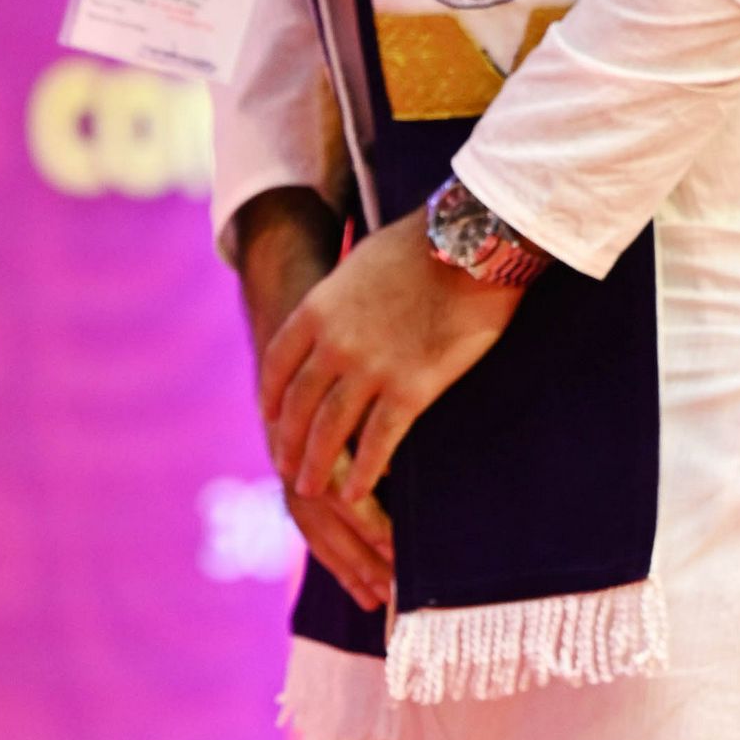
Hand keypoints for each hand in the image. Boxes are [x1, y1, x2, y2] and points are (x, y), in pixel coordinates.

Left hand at [232, 188, 392, 608]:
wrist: (471, 245)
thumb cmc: (422, 245)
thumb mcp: (360, 264)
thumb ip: (341, 298)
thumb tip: (336, 313)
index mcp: (318, 309)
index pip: (279, 362)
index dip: (272, 394)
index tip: (269, 416)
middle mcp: (334, 344)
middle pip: (300, 404)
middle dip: (290, 441)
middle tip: (286, 468)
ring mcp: (370, 369)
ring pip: (331, 429)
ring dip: (318, 465)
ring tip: (312, 489)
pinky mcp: (410, 390)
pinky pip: (378, 442)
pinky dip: (364, 472)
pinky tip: (356, 494)